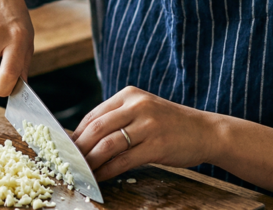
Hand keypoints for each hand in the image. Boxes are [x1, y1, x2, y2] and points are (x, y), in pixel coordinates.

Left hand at [71, 86, 219, 180]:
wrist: (206, 131)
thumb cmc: (171, 124)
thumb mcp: (143, 111)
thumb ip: (118, 119)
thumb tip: (84, 138)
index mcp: (129, 95)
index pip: (93, 115)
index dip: (76, 134)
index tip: (66, 149)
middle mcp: (137, 106)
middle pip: (96, 128)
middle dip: (78, 149)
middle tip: (67, 163)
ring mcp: (147, 125)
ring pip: (107, 145)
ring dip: (90, 162)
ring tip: (80, 172)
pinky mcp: (156, 146)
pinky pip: (123, 161)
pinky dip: (107, 171)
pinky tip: (100, 177)